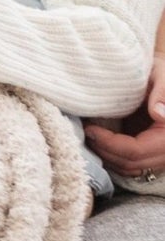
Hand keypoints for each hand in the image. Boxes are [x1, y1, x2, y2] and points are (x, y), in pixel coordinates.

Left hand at [84, 55, 164, 178]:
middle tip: (84, 133)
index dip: (109, 143)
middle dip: (104, 151)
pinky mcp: (153, 154)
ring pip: (130, 168)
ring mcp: (161, 154)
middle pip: (131, 163)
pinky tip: (99, 142)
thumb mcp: (162, 74)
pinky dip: (113, 158)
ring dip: (107, 157)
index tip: (90, 129)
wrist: (163, 80)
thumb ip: (162, 92)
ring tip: (89, 137)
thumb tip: (158, 113)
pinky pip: (132, 166)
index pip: (136, 150)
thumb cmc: (162, 73)